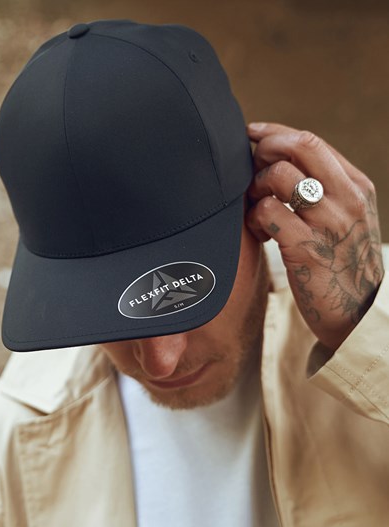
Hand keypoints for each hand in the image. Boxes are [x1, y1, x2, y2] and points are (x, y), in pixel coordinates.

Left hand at [245, 122, 383, 350]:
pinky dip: (254, 217)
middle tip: (250, 166)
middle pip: (298, 147)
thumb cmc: (342, 263)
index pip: (311, 142)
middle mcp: (346, 199)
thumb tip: (280, 159)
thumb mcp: (346, 219)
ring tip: (258, 205)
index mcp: (356, 186)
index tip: (253, 133)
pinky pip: (268, 212)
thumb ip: (323, 189)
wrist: (356, 314)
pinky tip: (260, 231)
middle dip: (264, 148)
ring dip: (256, 186)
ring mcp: (328, 223)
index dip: (275, 133)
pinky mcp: (307, 248)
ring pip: (278, 176)